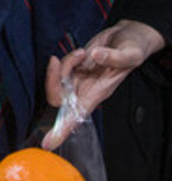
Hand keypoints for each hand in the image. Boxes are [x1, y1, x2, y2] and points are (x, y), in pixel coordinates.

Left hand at [42, 19, 166, 149]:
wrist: (128, 37)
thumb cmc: (132, 49)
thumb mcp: (130, 54)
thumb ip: (114, 57)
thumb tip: (94, 56)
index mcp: (98, 93)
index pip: (76, 117)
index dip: (61, 131)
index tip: (47, 143)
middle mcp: (85, 90)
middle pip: (57, 98)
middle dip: (51, 80)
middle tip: (56, 61)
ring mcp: (78, 79)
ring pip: (56, 81)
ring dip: (62, 65)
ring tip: (81, 53)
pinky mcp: (74, 68)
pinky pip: (59, 67)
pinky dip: (66, 59)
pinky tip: (80, 52)